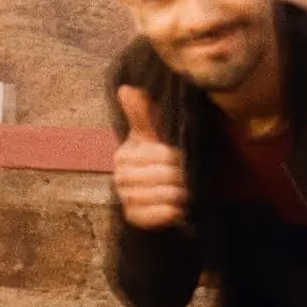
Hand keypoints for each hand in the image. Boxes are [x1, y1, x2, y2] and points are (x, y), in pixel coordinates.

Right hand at [114, 86, 188, 229]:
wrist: (153, 197)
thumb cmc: (155, 161)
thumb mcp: (152, 136)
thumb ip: (142, 114)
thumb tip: (125, 88)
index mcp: (124, 154)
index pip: (163, 154)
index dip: (179, 157)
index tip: (183, 159)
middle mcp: (120, 176)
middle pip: (165, 175)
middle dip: (181, 177)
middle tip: (186, 178)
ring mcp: (125, 198)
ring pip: (164, 194)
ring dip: (179, 194)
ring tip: (183, 192)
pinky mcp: (132, 217)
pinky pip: (156, 215)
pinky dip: (169, 212)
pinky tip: (176, 209)